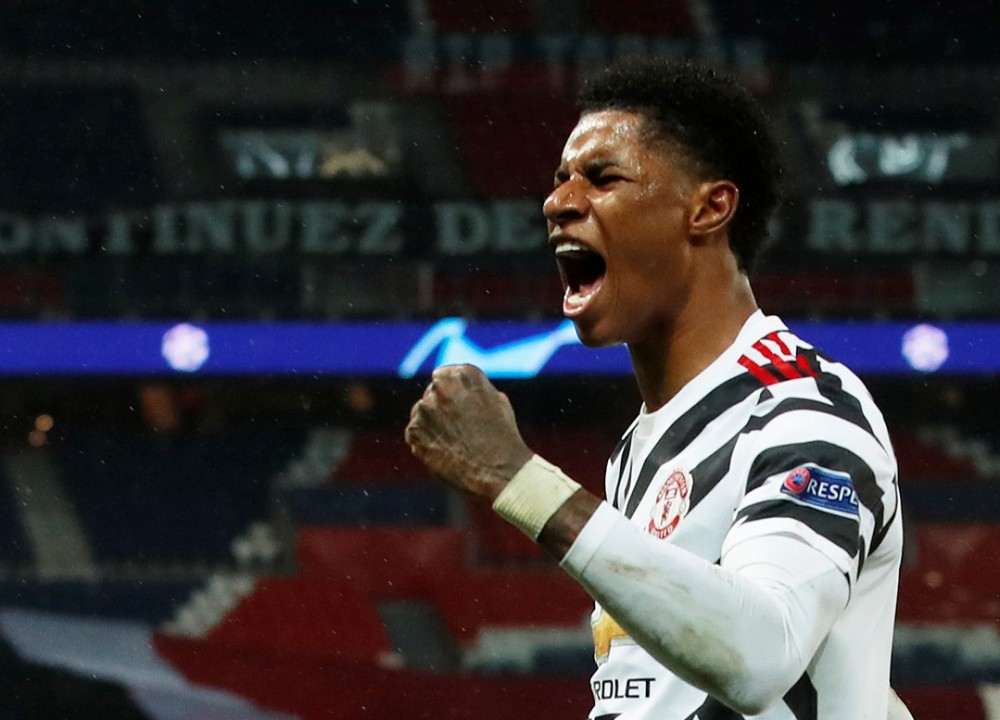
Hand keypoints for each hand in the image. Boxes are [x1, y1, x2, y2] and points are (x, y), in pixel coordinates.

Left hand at [405, 364, 532, 500]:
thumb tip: (461, 390)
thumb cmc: (503, 437)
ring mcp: (424, 409)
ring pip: (421, 414)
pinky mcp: (414, 431)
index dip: (450, 393)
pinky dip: (424, 442)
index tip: (456, 407)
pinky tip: (444, 452)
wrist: (498, 471)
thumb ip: (473, 389)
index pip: (444, 376)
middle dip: (440, 409)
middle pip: (431, 394)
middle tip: (456, 429)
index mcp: (462, 374)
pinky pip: (414, 433)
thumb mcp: (496, 401)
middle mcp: (440, 386)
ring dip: (431, 425)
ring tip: (453, 443)